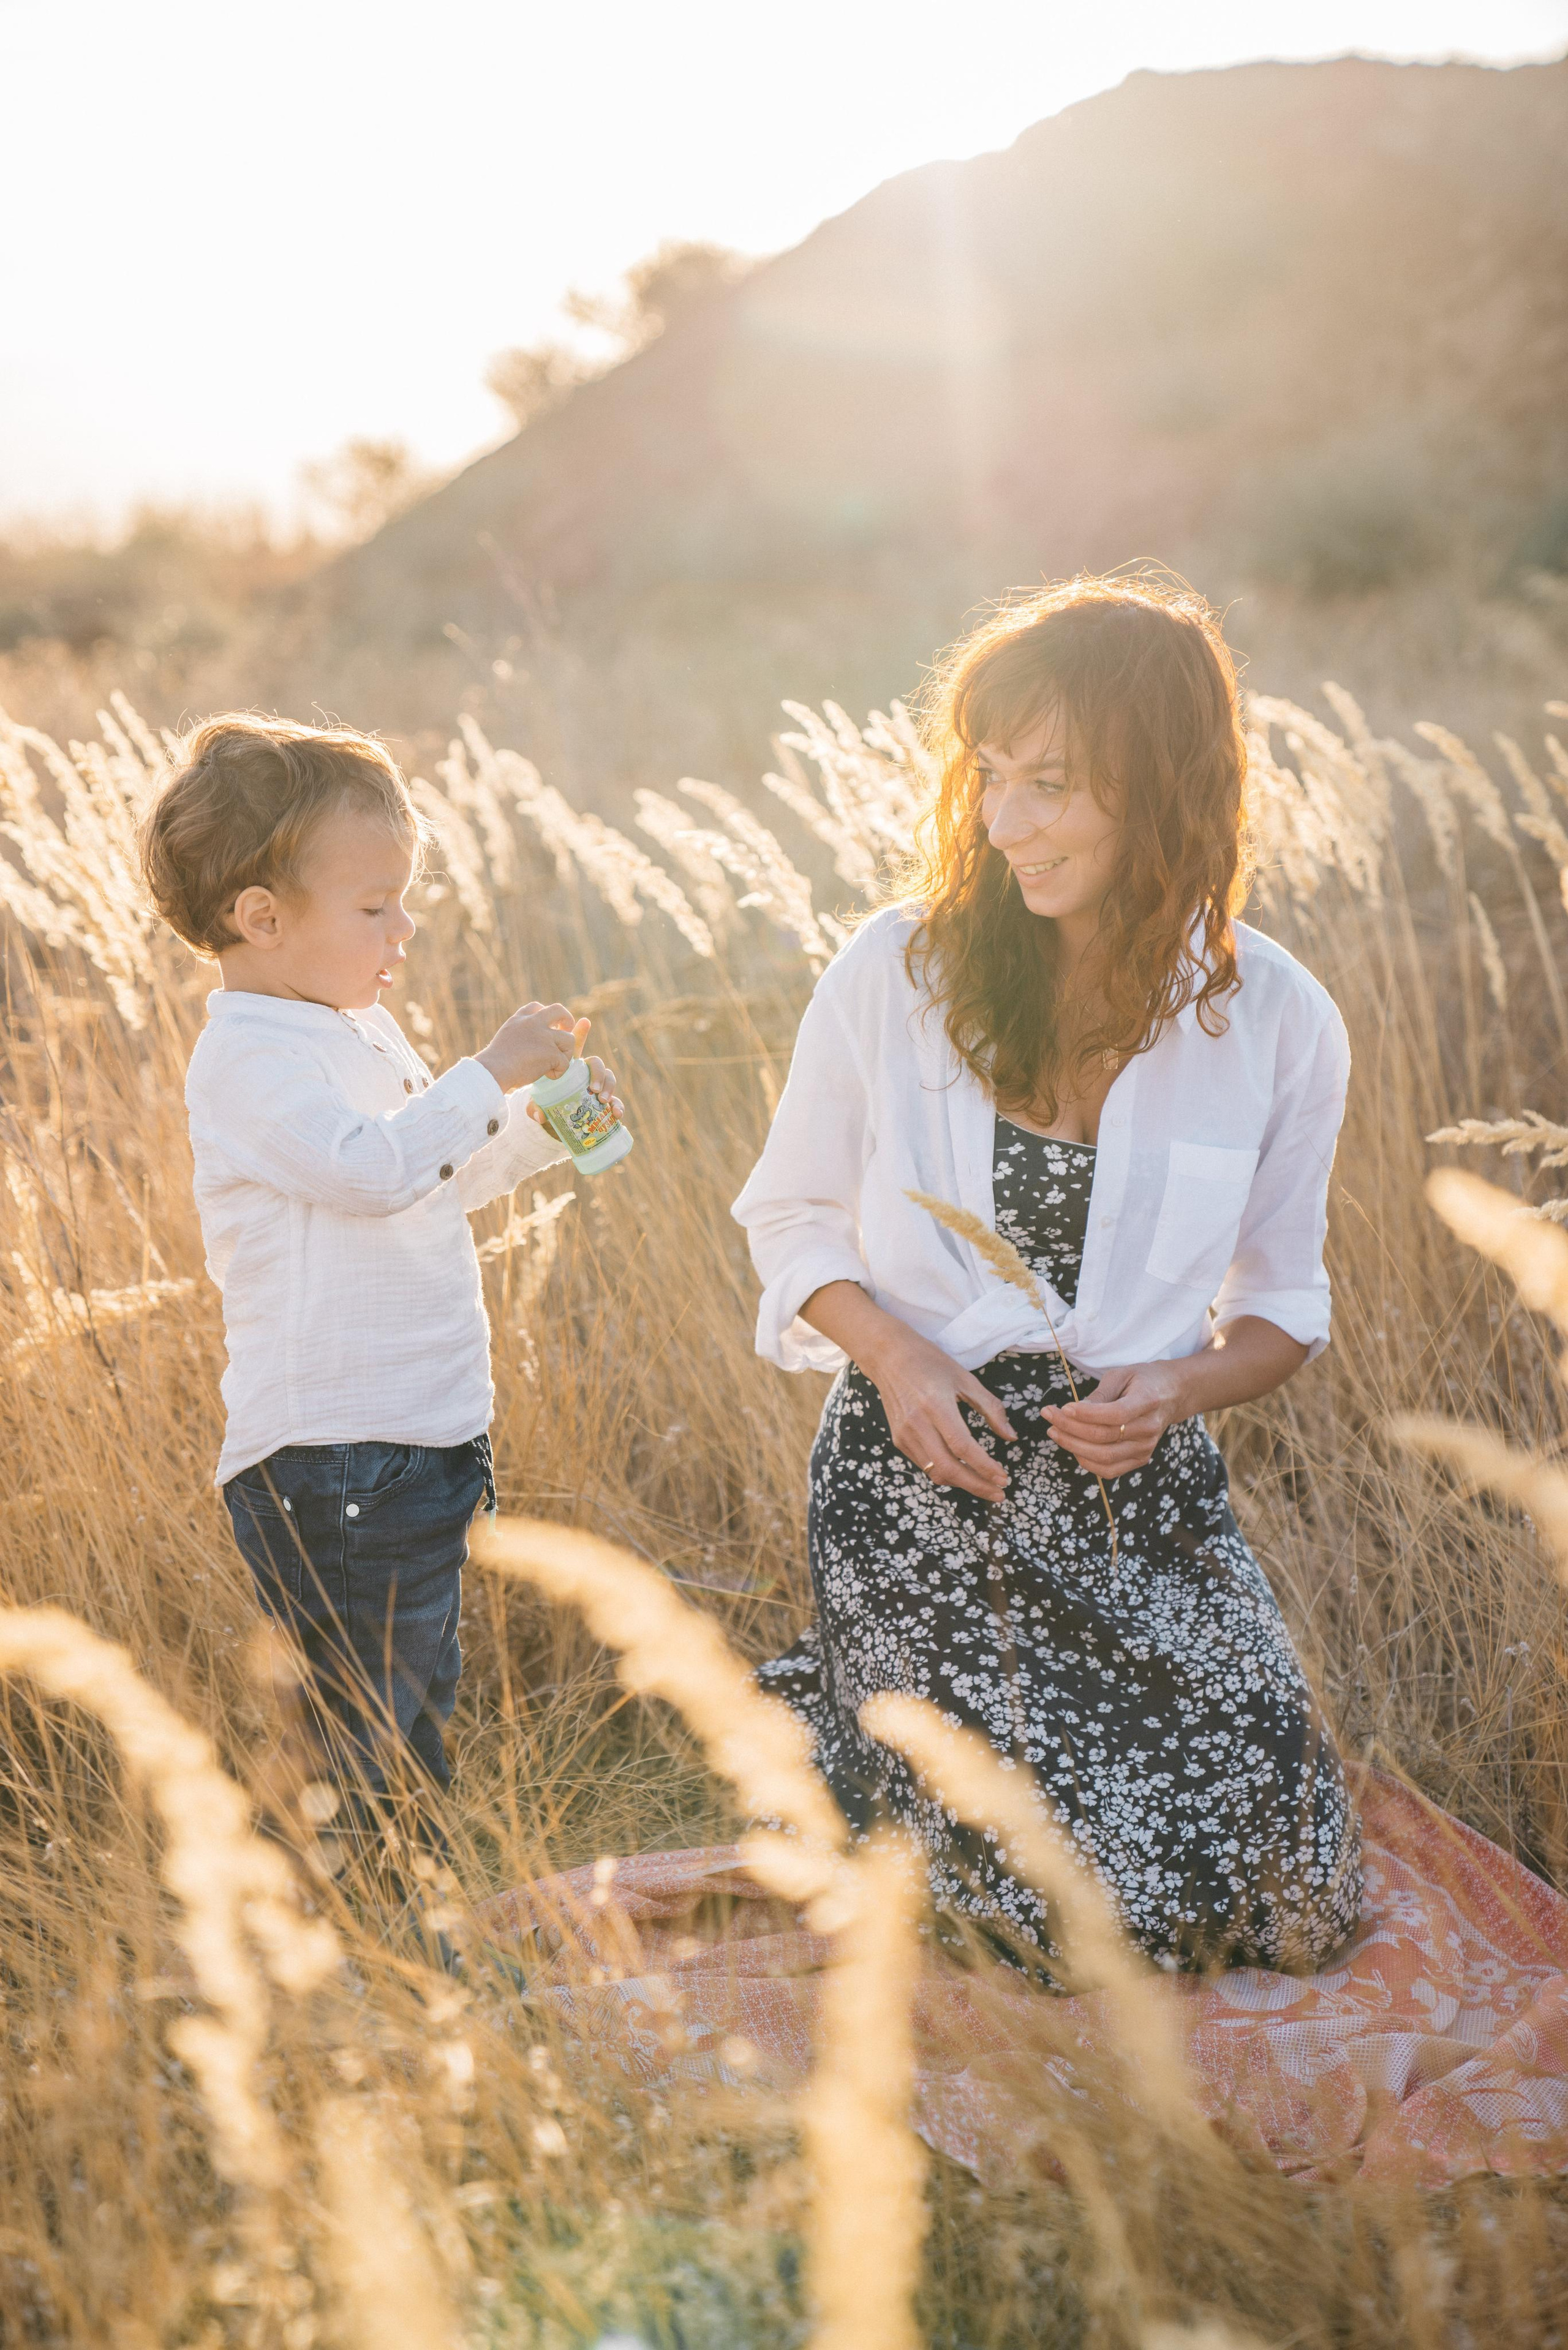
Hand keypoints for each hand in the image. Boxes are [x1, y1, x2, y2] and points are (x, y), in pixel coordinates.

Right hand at [475, 1001, 575, 1092]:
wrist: (494, 1070)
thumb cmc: (495, 1062)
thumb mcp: (506, 1037)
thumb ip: (520, 1032)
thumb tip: (529, 1041)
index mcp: (520, 1019)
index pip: (537, 1007)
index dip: (545, 1015)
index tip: (547, 1026)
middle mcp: (534, 1023)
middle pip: (559, 1010)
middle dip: (567, 1020)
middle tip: (566, 1032)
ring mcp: (544, 1036)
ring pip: (569, 1039)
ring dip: (565, 1053)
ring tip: (554, 1064)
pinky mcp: (551, 1052)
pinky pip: (565, 1062)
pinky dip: (559, 1072)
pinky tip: (548, 1075)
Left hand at [524, 1017, 623, 1125]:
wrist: (558, 1121)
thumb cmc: (548, 1105)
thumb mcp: (538, 1104)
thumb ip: (535, 1107)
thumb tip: (539, 1115)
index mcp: (570, 1067)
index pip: (575, 1047)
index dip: (580, 1033)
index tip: (584, 1022)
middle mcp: (585, 1074)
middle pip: (596, 1063)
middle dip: (597, 1072)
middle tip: (593, 1088)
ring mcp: (597, 1087)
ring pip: (609, 1078)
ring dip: (608, 1086)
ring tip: (602, 1099)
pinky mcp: (605, 1103)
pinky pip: (616, 1101)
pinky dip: (618, 1106)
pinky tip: (616, 1113)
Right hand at [861, 1322, 1016, 1501]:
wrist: (889, 1357)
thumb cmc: (930, 1363)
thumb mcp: (965, 1379)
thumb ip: (990, 1408)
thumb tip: (1011, 1437)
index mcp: (936, 1406)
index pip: (962, 1447)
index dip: (984, 1467)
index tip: (1003, 1479)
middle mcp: (917, 1424)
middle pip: (948, 1468)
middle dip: (976, 1486)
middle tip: (999, 1493)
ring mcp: (905, 1435)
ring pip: (935, 1473)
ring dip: (963, 1483)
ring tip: (985, 1485)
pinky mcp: (899, 1440)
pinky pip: (925, 1465)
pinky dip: (946, 1473)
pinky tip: (963, 1470)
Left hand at [1041, 1361, 1190, 1477]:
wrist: (1173, 1394)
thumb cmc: (1144, 1380)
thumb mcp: (1122, 1374)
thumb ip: (1100, 1394)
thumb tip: (1074, 1411)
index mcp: (1148, 1401)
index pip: (1114, 1415)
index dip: (1086, 1414)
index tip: (1063, 1407)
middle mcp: (1149, 1429)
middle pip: (1104, 1438)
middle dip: (1070, 1429)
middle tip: (1049, 1416)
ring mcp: (1146, 1448)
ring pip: (1104, 1457)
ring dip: (1073, 1446)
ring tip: (1054, 1432)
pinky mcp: (1140, 1459)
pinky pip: (1109, 1470)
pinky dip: (1086, 1462)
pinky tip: (1072, 1446)